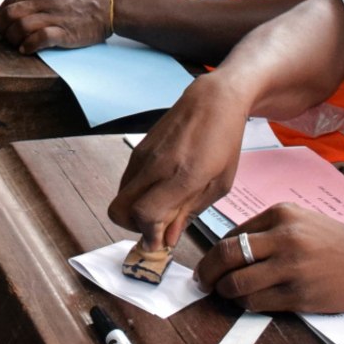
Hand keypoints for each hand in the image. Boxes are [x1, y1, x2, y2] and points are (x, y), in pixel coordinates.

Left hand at [0, 0, 112, 51]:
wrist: (111, 5)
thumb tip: (19, 3)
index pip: (9, 1)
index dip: (0, 15)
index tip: (2, 24)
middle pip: (10, 15)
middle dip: (2, 29)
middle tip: (5, 37)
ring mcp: (54, 16)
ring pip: (20, 27)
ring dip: (13, 39)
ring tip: (17, 44)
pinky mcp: (64, 32)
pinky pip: (38, 39)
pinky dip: (28, 46)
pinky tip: (27, 50)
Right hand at [108, 74, 251, 251]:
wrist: (211, 101)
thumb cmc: (223, 143)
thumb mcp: (218, 185)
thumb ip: (189, 213)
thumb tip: (167, 239)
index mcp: (182, 175)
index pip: (145, 215)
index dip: (150, 235)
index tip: (162, 242)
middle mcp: (155, 166)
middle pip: (119, 210)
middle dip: (135, 227)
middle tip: (158, 226)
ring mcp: (142, 156)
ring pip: (119, 197)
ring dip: (135, 210)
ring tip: (162, 206)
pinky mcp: (137, 149)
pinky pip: (126, 182)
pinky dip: (137, 194)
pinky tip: (159, 189)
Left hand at [194, 204, 343, 314]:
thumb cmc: (335, 242)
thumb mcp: (301, 220)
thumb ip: (266, 229)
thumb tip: (228, 248)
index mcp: (281, 214)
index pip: (232, 234)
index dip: (215, 252)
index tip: (208, 263)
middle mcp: (284, 238)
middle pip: (227, 255)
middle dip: (207, 271)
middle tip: (202, 280)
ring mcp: (291, 268)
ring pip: (237, 283)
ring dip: (224, 291)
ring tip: (224, 293)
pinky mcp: (299, 295)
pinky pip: (257, 303)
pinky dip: (245, 304)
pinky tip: (247, 301)